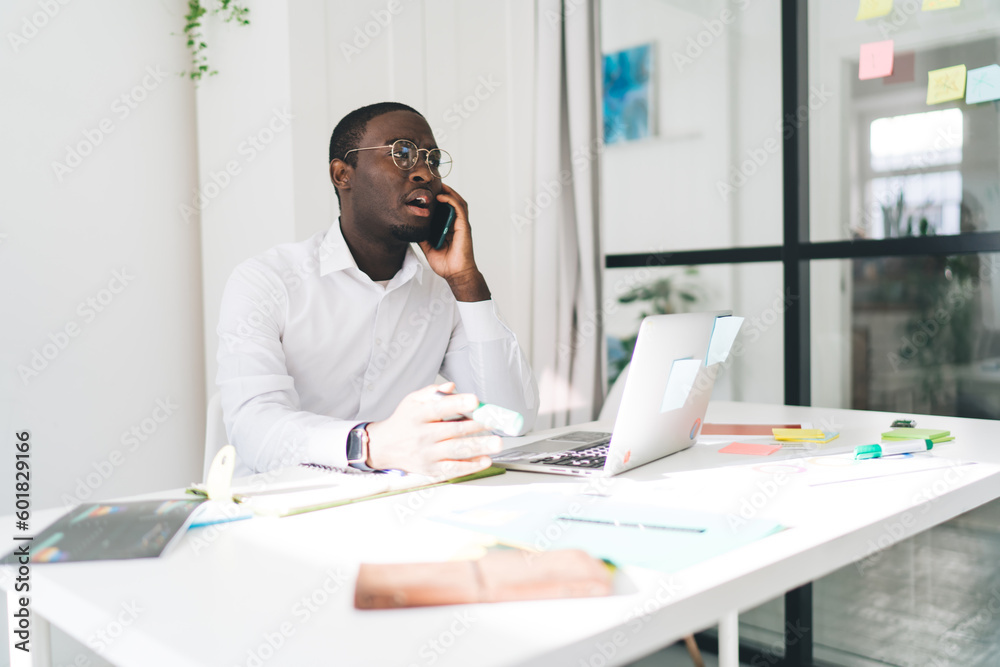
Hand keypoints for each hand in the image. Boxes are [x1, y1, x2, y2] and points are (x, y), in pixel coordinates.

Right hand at [365, 382, 501, 477]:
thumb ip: (433, 392)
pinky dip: (470, 466)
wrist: (384, 447)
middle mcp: (423, 436)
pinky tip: (485, 460)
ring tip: (497, 443)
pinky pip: (453, 469)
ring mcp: (427, 454)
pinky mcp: (431, 469)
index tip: (475, 401)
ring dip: (479, 447)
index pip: (440, 408)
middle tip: (496, 422)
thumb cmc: (404, 421)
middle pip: (453, 431)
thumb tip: (453, 387)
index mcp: (418, 415)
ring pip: (456, 451)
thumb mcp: (412, 400)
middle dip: (478, 427)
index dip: (458, 404)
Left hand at [417, 184, 489, 301]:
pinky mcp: (464, 227)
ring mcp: (461, 224)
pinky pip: (459, 209)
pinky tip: (441, 196)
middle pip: (452, 201)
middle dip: (444, 190)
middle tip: (432, 182)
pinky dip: (451, 200)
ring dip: (448, 191)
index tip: (427, 191)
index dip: (438, 198)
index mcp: (449, 227)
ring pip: (457, 201)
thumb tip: (411, 226)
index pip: (445, 208)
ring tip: (438, 184)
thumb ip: (422, 236)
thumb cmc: (445, 263)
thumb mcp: (427, 246)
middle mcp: (457, 224)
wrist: (455, 274)